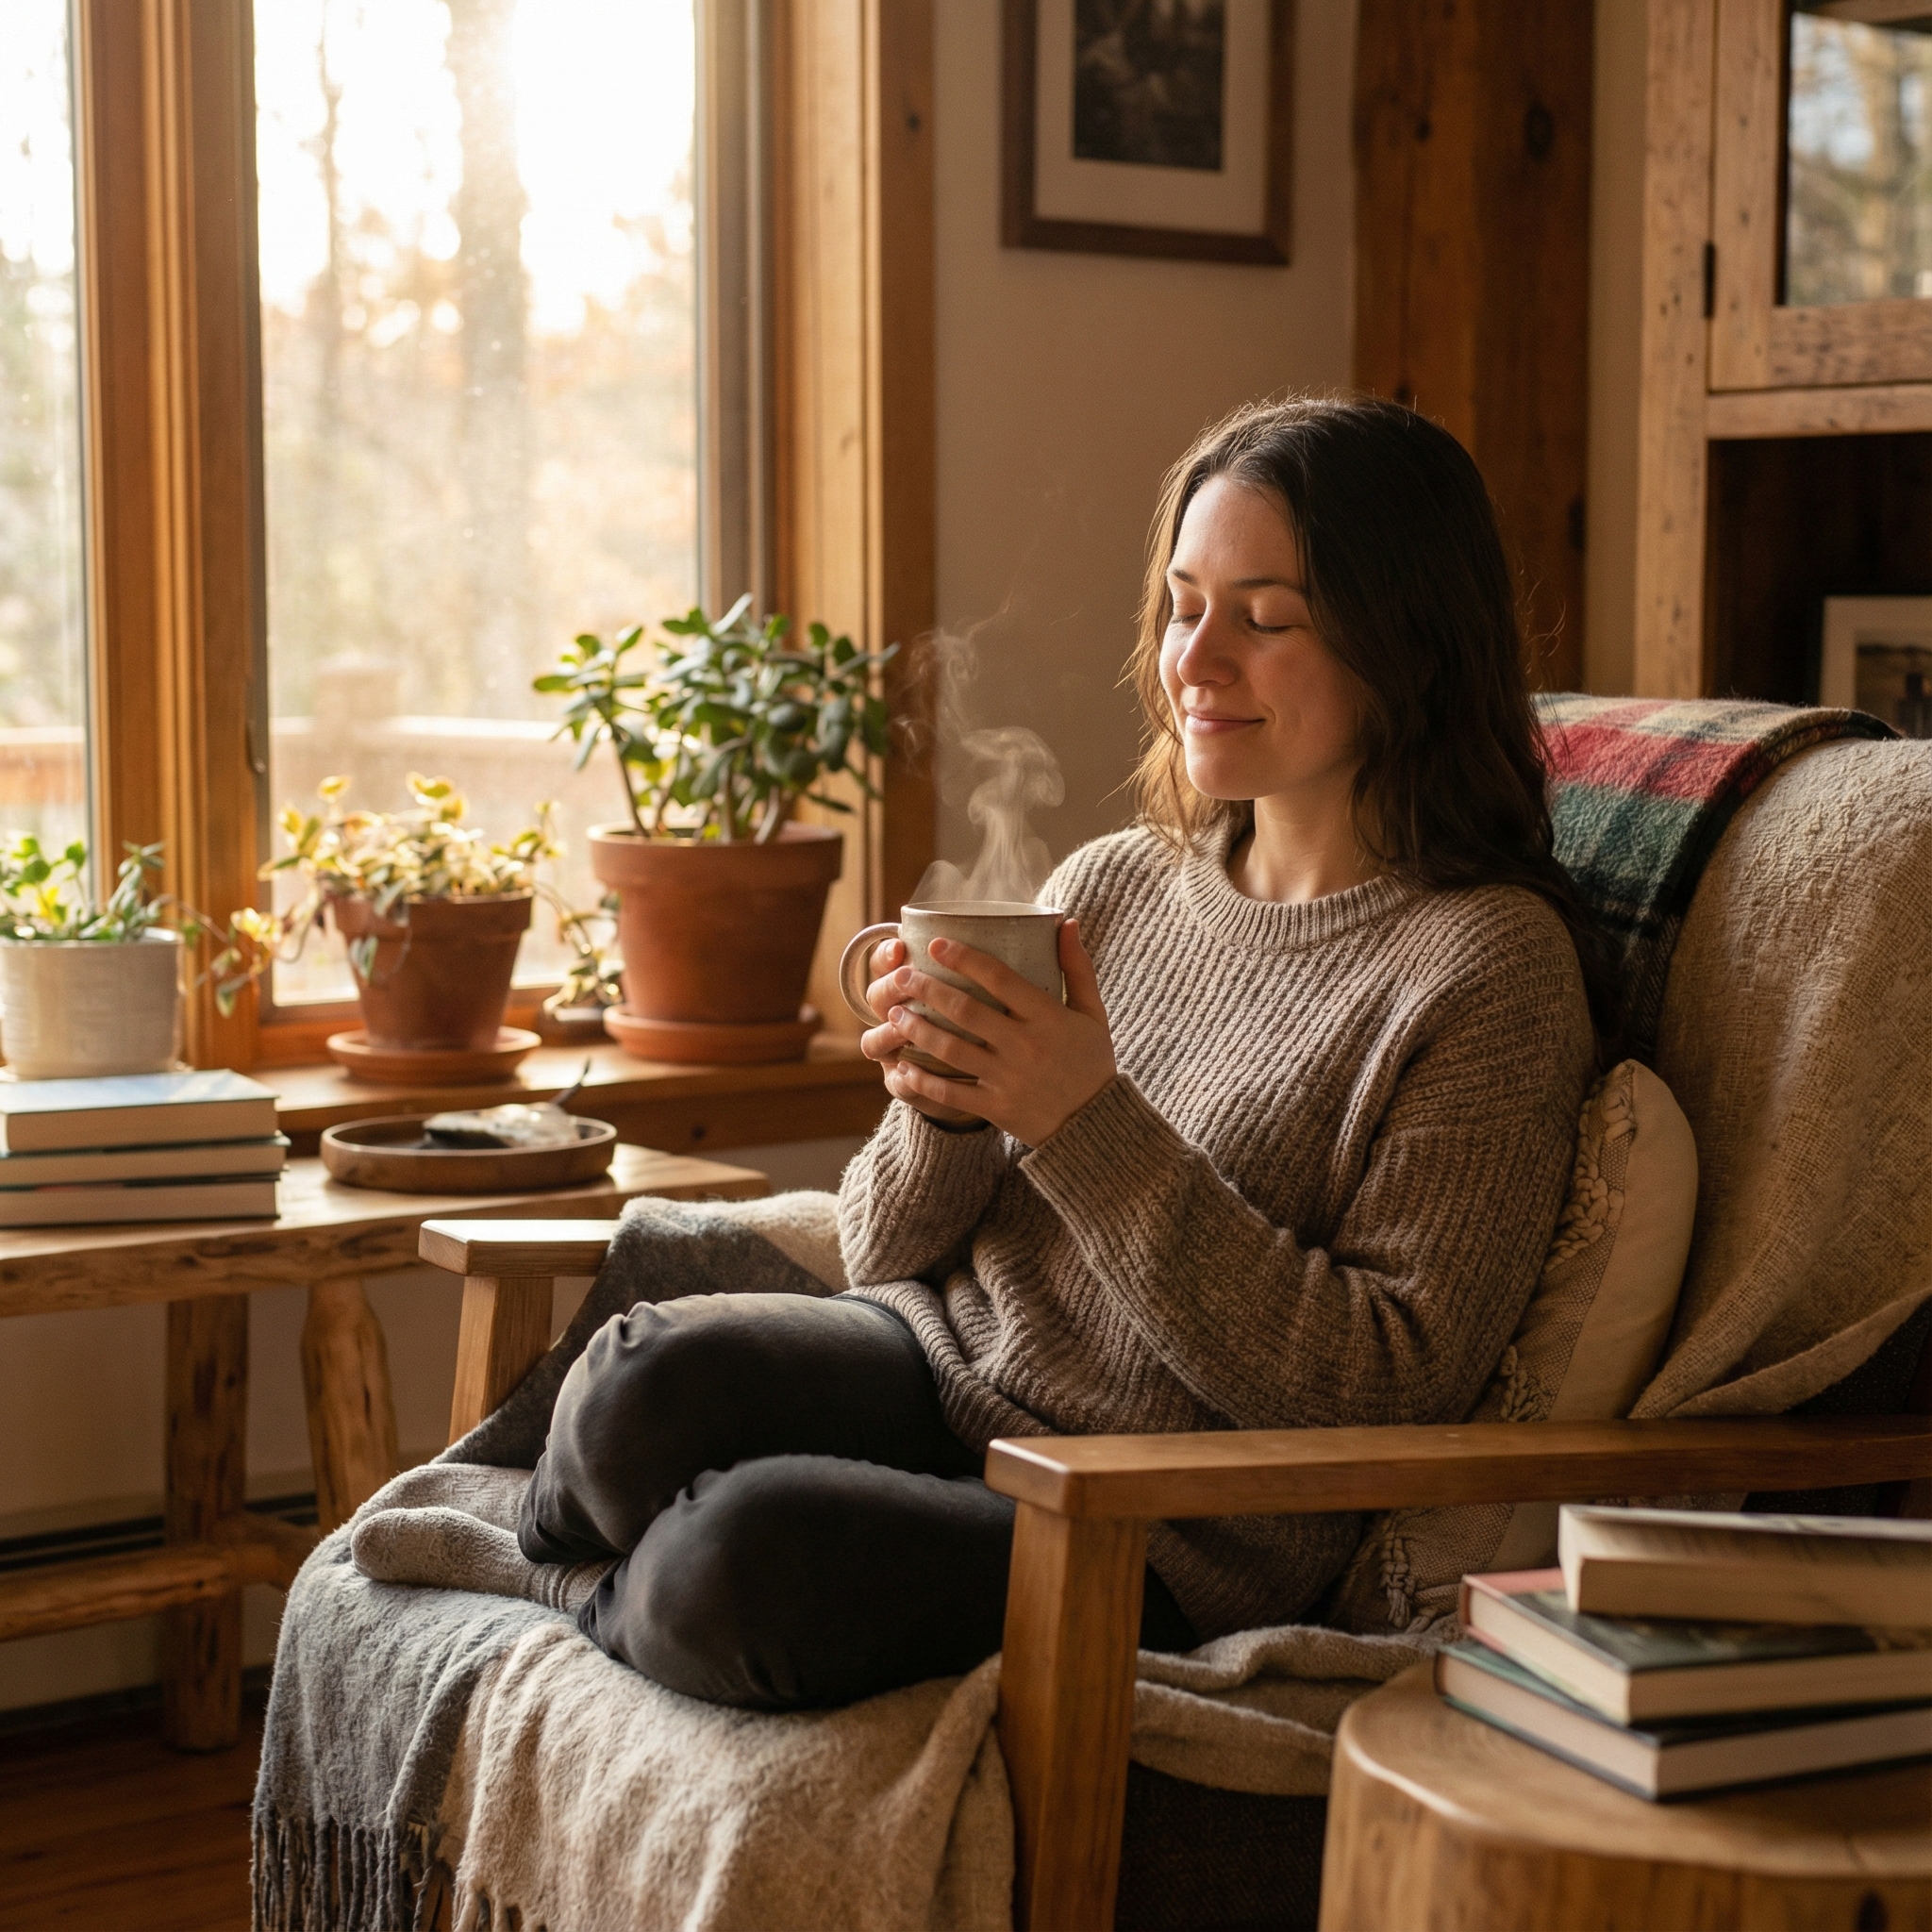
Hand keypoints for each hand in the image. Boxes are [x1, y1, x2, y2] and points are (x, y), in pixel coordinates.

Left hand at [873, 920, 1116, 1146]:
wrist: (1095, 1124)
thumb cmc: (1092, 1060)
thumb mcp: (1092, 1012)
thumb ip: (1077, 967)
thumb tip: (1066, 921)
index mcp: (1047, 1017)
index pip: (999, 979)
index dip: (964, 958)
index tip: (935, 943)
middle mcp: (1024, 1045)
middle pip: (966, 1011)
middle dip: (928, 990)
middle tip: (902, 977)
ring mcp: (1007, 1079)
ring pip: (951, 1050)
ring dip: (918, 1029)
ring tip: (895, 1013)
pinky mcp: (996, 1108)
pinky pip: (951, 1094)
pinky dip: (922, 1081)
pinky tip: (902, 1066)